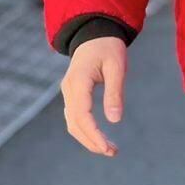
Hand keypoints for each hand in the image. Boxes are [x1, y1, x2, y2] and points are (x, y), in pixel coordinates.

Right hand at [59, 36, 126, 156]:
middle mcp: (69, 89)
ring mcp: (68, 92)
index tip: (107, 147)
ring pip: (73, 123)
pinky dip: (85, 129)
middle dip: (92, 141)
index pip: (82, 115)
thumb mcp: (117, 66)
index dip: (93, 134)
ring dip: (88, 138)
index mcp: (79, 81)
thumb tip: (115, 120)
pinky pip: (75, 117)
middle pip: (75, 123)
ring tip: (109, 148)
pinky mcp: (72, 93)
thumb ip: (114, 92)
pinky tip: (99, 136)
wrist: (95, 32)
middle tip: (112, 152)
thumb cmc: (108, 47)